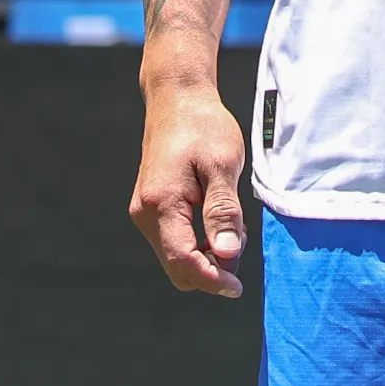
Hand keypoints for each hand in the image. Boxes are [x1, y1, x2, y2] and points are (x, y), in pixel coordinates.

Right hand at [129, 77, 251, 298]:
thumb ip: (223, 212)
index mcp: (161, 204)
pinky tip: (216, 218)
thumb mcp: (223, 165)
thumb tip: (226, 254)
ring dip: (205, 255)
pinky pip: (173, 241)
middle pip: (177, 268)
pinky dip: (197, 243)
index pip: (184, 262)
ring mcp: (145, 211)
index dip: (212, 280)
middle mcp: (145, 213)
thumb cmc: (203, 126)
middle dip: (211, 269)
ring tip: (231, 223)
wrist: (177, 98)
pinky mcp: (151, 208)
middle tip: (239, 240)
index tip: (238, 287)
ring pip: (175, 258)